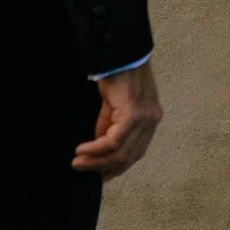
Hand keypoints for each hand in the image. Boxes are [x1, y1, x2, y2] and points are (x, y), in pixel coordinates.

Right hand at [75, 61, 162, 178]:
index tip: (100, 176)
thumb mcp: (114, 107)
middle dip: (103, 168)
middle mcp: (151, 122)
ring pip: (121, 153)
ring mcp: (145, 120)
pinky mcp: (133, 115)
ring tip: (78, 162)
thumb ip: (109, 127)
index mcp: (150, 121)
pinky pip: (113, 141)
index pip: (136, 153)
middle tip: (82, 169)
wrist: (122, 54)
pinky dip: (96, 149)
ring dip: (96, 161)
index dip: (117, 168)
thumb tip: (99, 148)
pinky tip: (82, 150)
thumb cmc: (118, 75)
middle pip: (129, 158)